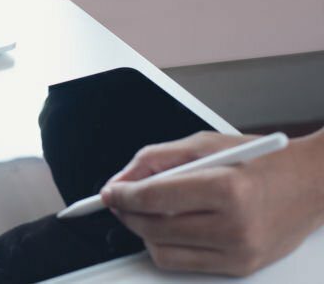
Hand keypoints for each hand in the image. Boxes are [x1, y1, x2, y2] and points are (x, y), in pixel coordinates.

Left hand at [101, 130, 323, 275]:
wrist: (312, 184)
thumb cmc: (261, 160)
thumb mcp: (204, 144)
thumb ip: (155, 160)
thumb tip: (120, 181)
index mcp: (225, 188)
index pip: (154, 198)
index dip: (123, 195)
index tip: (109, 192)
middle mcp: (233, 225)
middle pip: (154, 228)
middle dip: (128, 213)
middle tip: (120, 199)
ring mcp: (238, 251)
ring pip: (163, 252)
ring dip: (144, 232)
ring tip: (146, 212)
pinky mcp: (241, 267)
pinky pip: (184, 264)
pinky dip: (166, 246)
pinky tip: (169, 226)